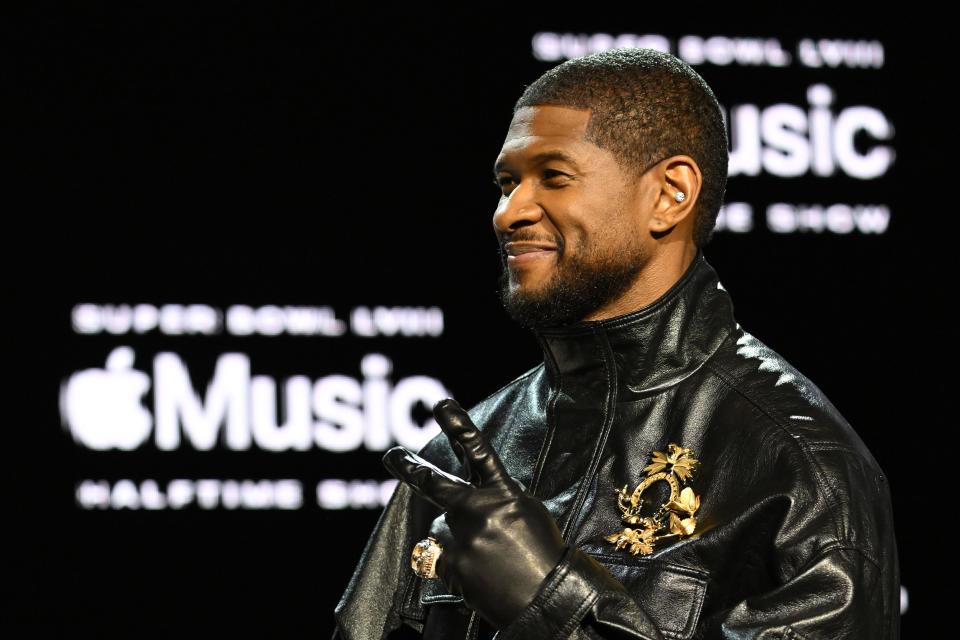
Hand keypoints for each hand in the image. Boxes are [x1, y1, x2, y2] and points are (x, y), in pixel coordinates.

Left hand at [382, 398, 567, 629]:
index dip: (459, 426)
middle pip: (434, 484)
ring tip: (487, 560)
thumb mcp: (527, 513)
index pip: (478, 452)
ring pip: (443, 531)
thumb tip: (472, 495)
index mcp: (504, 494)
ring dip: (458, 542)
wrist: (548, 599)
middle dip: (410, 468)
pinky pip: (441, 561)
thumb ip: (497, 498)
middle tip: (392, 456)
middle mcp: (478, 511)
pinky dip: (457, 568)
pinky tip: (479, 576)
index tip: (442, 405)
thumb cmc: (544, 555)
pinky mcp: (451, 567)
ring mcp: (462, 540)